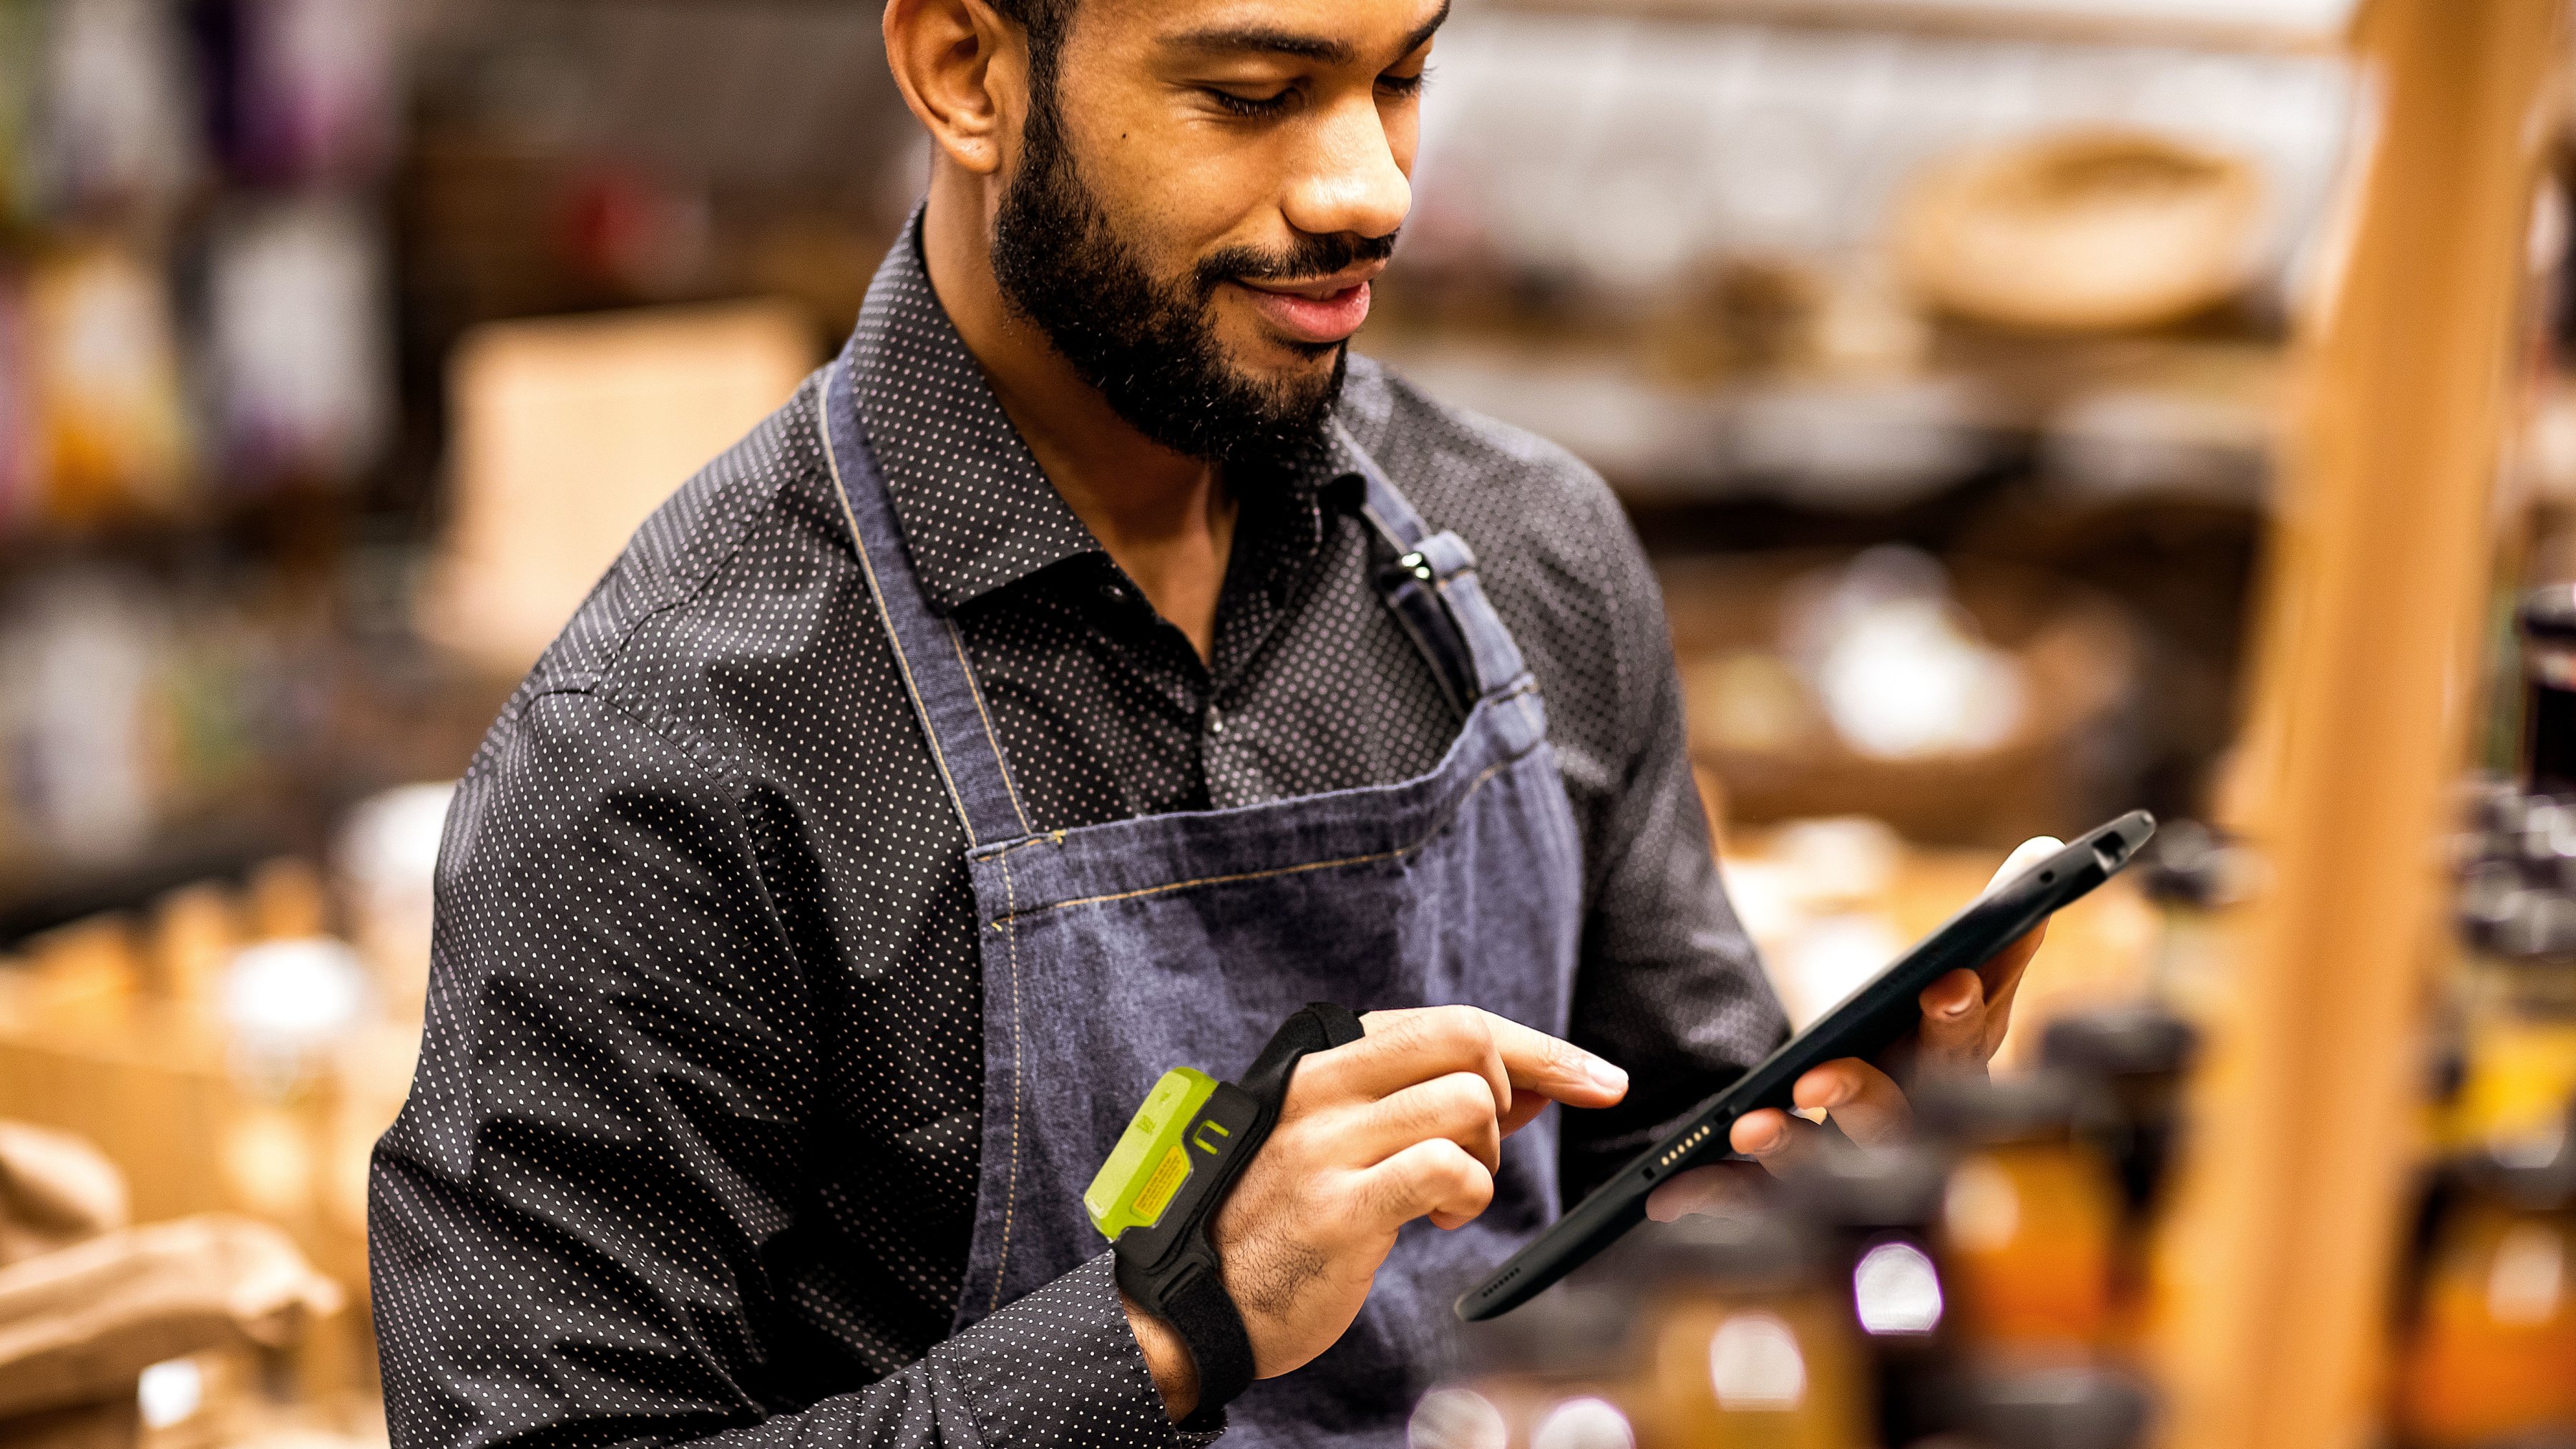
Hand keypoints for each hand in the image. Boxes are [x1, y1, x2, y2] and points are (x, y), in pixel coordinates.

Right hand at [1127, 1005, 1628, 1416]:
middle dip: (1517, 1088)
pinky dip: (1468, 1195)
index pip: (1451, 1021)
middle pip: (1466, 1037)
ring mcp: (1327, 1144)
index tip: (1598, 1079)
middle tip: (1494, 1148)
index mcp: (1325, 1064)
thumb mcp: (1346, 1142)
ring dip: (1486, 1154)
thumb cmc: (1283, 1221)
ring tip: (1450, 1195)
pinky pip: (1447, 1169)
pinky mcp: (1341, 1207)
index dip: (1540, 1048)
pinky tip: (1437, 1218)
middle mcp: (1323, 1088)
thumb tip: (1533, 1084)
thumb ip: (1429, 1104)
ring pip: (1466, 1101)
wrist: (1200, 1301)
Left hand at [1647, 836, 2062, 1219]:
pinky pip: (1761, 1202)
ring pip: (1832, 1166)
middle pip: (1897, 1114)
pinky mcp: (1803, 1196)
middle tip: (1819, 1078)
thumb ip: (1998, 923)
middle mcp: (1918, 1123)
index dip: (1959, 1013)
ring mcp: (1863, 1167)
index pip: (1968, 1033)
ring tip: (1752, 1129)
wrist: (1895, 1168)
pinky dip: (1721, 1198)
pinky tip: (1676, 1194)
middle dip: (1863, 1092)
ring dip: (1793, 1148)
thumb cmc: (1933, 1045)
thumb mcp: (1962, 987)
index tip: (1945, 984)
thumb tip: (2043, 847)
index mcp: (1955, 1064)